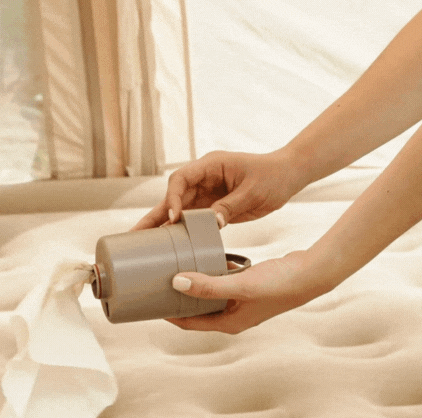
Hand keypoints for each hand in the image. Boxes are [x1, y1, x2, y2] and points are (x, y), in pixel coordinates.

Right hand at [131, 149, 307, 230]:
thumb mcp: (252, 193)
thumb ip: (230, 206)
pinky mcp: (211, 206)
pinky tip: (168, 247)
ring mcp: (205, 193)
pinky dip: (179, 232)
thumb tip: (211, 224)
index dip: (173, 199)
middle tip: (134, 235)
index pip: (180, 180)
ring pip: (177, 210)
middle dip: (154, 216)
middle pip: (171, 197)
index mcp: (210, 166)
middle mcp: (203, 178)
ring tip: (141, 245)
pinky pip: (191, 220)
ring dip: (161, 226)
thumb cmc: (272, 176)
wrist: (287, 176)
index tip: (174, 218)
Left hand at [166, 251, 329, 333]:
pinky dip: (210, 273)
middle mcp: (233, 316)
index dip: (168, 314)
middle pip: (196, 310)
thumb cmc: (280, 284)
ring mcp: (241, 303)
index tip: (149, 302)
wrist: (313, 274)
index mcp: (228, 324)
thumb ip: (208, 285)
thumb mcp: (240, 285)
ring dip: (193, 285)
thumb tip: (176, 283)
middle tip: (157, 283)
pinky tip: (203, 258)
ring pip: (209, 295)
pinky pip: (221, 283)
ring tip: (173, 269)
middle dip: (177, 298)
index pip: (189, 324)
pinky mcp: (248, 288)